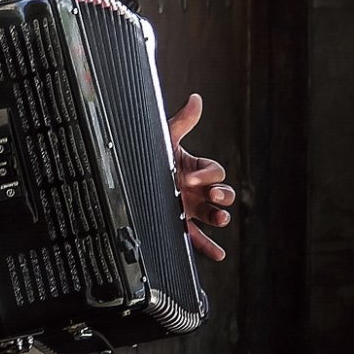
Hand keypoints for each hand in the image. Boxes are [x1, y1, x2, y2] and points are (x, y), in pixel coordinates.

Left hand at [167, 92, 233, 261]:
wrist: (130, 177)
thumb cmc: (150, 158)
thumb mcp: (164, 140)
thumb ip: (182, 122)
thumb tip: (196, 99)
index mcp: (196, 169)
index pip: (214, 171)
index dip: (208, 174)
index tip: (192, 177)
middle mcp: (198, 189)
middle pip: (222, 193)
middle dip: (223, 196)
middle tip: (213, 197)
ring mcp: (191, 208)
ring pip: (215, 215)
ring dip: (220, 217)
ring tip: (218, 219)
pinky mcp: (182, 224)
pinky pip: (198, 237)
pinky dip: (208, 246)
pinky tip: (218, 254)